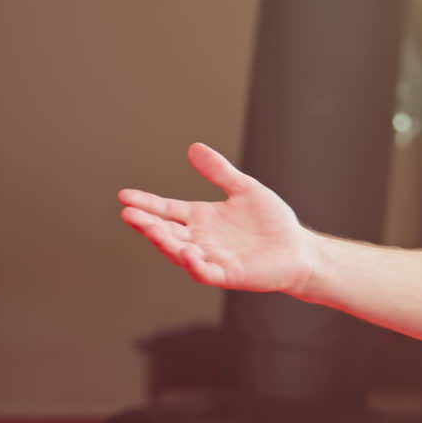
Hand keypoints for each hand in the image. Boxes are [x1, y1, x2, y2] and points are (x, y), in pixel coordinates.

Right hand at [119, 143, 315, 293]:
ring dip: (165, 243)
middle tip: (128, 214)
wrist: (297, 247)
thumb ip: (219, 172)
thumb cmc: (271, 221)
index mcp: (201, 218)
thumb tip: (194, 147)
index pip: (167, 210)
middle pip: (167, 232)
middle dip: (147, 224)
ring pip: (180, 253)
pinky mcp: (228, 274)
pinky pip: (206, 272)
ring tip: (152, 230)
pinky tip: (189, 253)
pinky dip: (196, 265)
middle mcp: (201, 239)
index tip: (124, 196)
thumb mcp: (244, 189)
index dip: (146, 204)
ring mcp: (212, 258)